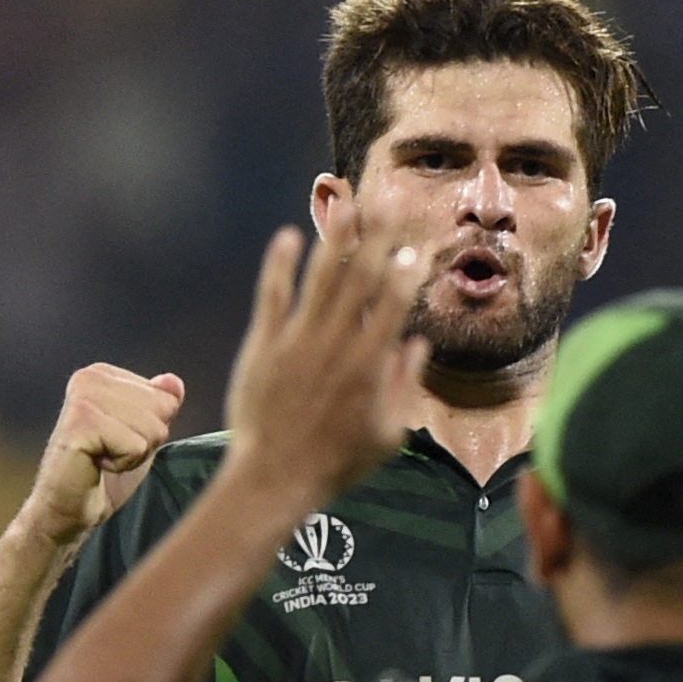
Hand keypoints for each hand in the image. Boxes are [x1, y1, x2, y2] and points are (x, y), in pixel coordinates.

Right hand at [20, 364, 185, 545]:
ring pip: (153, 428)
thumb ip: (160, 404)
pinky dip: (124, 464)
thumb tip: (174, 382)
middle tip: (110, 452)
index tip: (118, 439)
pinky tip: (96, 465)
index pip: (168, 396)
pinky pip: (136, 446)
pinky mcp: (81, 423)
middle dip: (146, 441)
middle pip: (163, 409)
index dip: (152, 428)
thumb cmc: (104, 472)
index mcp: (102, 373)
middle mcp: (90, 377)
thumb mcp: (142, 433)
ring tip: (102, 458)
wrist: (67, 508)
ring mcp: (83, 398)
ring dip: (134, 454)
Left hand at [222, 209, 428, 505]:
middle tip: (388, 205)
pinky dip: (279, 266)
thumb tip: (418, 345)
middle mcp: (336, 345)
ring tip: (344, 204)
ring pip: (319, 279)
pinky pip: (273, 296)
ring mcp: (297, 342)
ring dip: (334, 239)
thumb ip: (405, 386)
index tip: (415, 245)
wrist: (275, 477)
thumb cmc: (337, 463)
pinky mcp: (264, 346)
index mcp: (370, 366)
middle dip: (376, 239)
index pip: (392, 305)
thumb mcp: (388, 435)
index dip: (405, 271)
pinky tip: (287, 236)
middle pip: (360, 280)